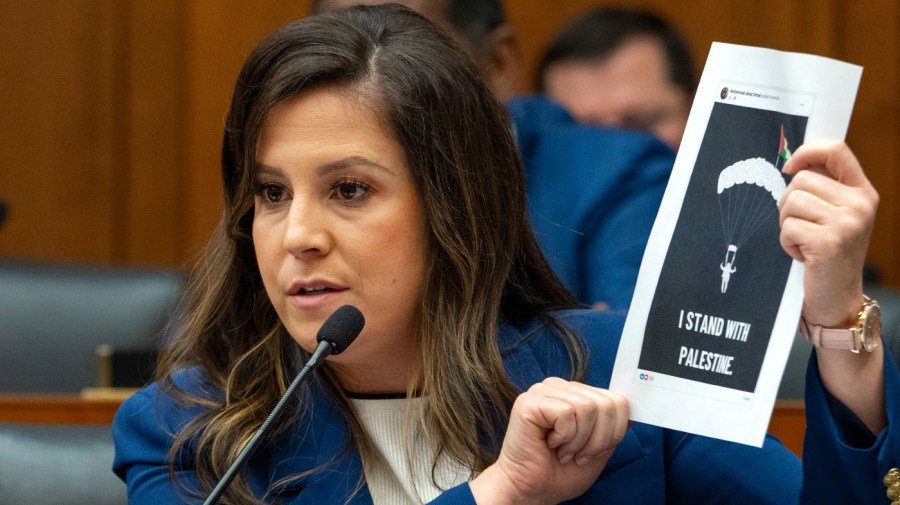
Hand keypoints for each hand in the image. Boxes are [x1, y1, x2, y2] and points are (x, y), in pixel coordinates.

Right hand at [469, 377, 628, 504]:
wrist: (531, 491)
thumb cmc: (559, 473)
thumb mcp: (598, 450)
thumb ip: (613, 429)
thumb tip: (630, 414)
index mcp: (575, 395)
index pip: (616, 399)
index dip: (614, 431)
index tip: (594, 451)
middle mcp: (559, 388)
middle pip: (606, 404)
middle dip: (598, 439)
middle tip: (578, 455)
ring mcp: (542, 391)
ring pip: (588, 408)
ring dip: (579, 441)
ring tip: (563, 451)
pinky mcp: (529, 402)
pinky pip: (567, 414)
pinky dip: (564, 437)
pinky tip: (549, 444)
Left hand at [778, 141, 878, 325]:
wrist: (838, 297)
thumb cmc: (828, 253)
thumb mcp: (834, 215)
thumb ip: (823, 188)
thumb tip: (793, 162)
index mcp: (863, 192)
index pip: (836, 150)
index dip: (807, 151)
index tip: (789, 167)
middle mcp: (860, 204)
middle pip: (801, 179)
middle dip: (789, 203)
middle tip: (802, 227)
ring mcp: (847, 223)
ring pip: (791, 202)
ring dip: (787, 224)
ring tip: (804, 241)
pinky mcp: (829, 241)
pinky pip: (788, 227)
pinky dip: (787, 242)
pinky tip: (803, 255)